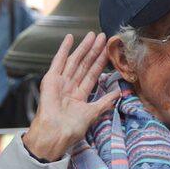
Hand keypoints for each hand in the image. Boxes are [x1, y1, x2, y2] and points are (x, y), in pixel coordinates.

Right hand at [23, 32, 119, 160]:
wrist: (55, 133)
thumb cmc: (71, 128)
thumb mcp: (93, 113)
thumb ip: (105, 101)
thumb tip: (118, 92)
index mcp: (79, 95)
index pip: (93, 74)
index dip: (101, 61)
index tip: (108, 50)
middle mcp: (70, 86)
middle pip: (85, 64)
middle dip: (94, 50)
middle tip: (103, 37)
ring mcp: (61, 81)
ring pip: (75, 60)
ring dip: (84, 47)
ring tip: (92, 35)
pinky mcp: (51, 79)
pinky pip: (58, 61)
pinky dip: (63, 49)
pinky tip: (70, 38)